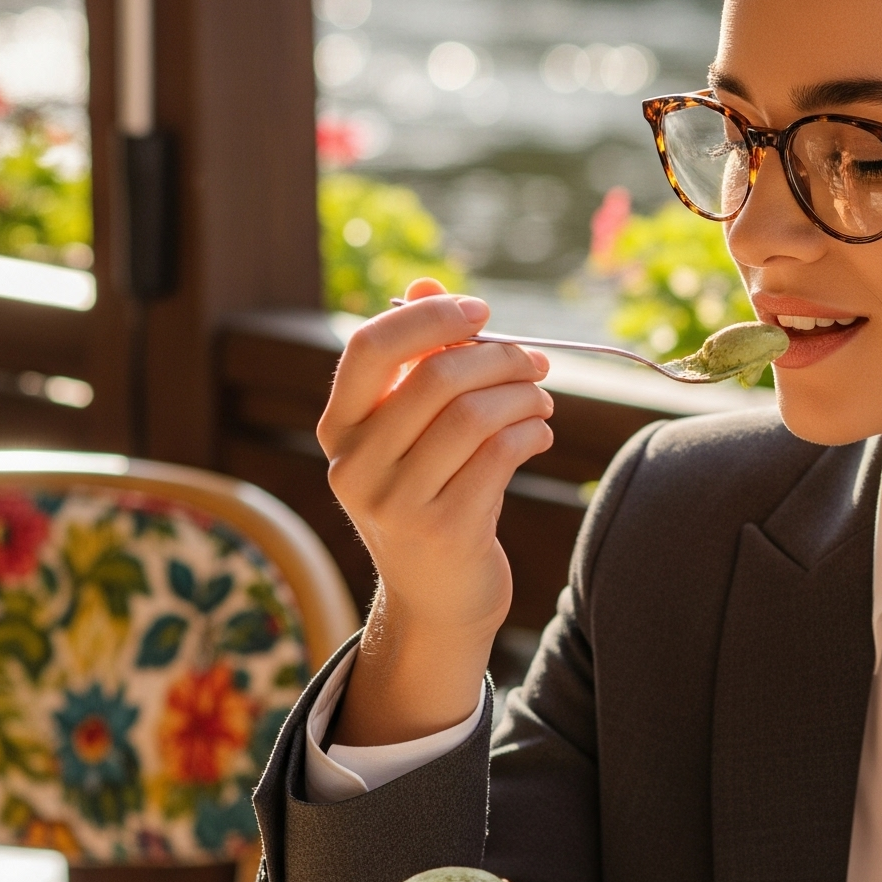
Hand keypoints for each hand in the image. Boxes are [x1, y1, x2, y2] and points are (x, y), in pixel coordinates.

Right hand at [317, 279, 553, 741]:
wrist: (438, 598)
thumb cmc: (432, 494)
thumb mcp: (412, 431)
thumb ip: (416, 358)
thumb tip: (425, 282)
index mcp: (338, 429)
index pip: (368, 349)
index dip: (428, 317)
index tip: (479, 311)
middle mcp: (354, 466)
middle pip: (434, 378)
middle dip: (498, 357)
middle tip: (535, 362)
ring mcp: (395, 503)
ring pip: (472, 415)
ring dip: (522, 394)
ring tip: (543, 397)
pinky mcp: (443, 530)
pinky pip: (499, 455)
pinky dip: (531, 431)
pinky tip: (541, 432)